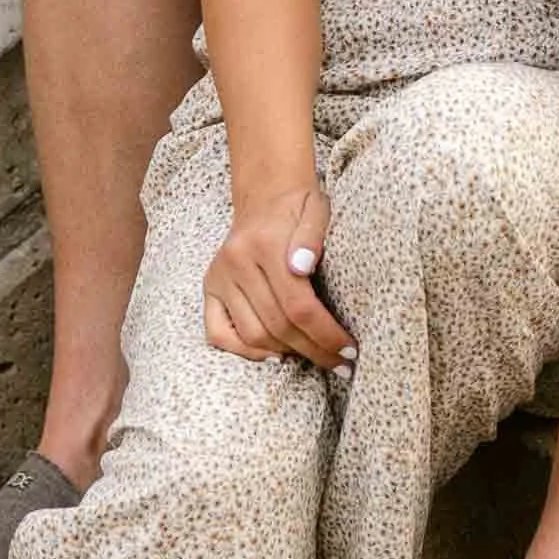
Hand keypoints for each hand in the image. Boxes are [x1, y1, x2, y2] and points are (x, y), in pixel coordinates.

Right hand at [204, 172, 351, 370]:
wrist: (266, 195)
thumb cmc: (298, 207)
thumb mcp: (317, 209)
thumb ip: (313, 236)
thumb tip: (302, 267)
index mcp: (266, 244)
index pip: (298, 305)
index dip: (325, 334)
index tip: (349, 350)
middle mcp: (237, 262)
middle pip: (278, 325)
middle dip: (313, 349)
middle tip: (341, 363)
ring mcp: (219, 277)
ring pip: (253, 334)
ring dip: (287, 352)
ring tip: (316, 355)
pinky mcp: (209, 288)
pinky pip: (218, 334)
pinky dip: (246, 351)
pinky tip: (275, 355)